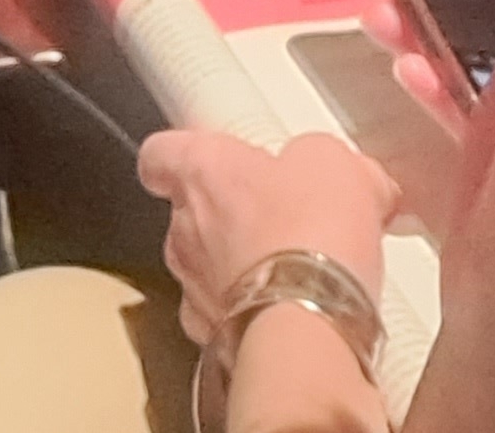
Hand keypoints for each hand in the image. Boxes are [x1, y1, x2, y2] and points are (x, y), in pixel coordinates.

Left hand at [136, 130, 394, 347]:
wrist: (310, 327)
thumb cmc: (308, 235)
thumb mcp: (331, 161)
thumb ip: (317, 157)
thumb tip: (333, 171)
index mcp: (202, 171)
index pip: (161, 153)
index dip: (180, 154)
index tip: (204, 155)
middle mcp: (185, 229)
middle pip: (191, 213)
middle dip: (232, 215)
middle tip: (279, 216)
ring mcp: (194, 289)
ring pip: (208, 270)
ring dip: (241, 268)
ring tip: (294, 271)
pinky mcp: (213, 340)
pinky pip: (228, 319)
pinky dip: (254, 314)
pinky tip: (293, 312)